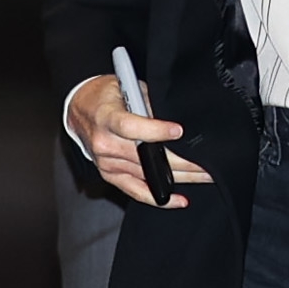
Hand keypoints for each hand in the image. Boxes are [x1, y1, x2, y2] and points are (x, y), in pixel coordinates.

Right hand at [66, 75, 209, 206]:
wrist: (80, 110)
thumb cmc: (105, 96)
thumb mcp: (126, 87)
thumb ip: (148, 103)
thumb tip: (175, 116)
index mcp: (106, 118)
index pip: (131, 128)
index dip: (156, 131)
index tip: (179, 131)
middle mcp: (105, 144)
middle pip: (146, 157)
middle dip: (181, 162)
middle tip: (208, 163)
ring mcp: (107, 163)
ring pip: (147, 175)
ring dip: (179, 178)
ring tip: (205, 176)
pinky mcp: (110, 175)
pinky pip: (136, 191)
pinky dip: (158, 198)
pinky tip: (179, 200)